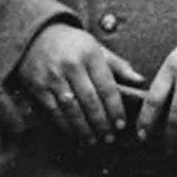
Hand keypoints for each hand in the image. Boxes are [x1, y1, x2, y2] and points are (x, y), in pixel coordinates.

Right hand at [16, 21, 143, 144]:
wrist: (36, 35)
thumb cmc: (73, 44)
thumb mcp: (97, 48)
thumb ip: (118, 66)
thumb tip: (140, 81)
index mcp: (90, 55)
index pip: (107, 86)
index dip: (115, 108)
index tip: (121, 124)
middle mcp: (71, 66)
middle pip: (90, 100)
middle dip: (101, 122)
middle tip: (109, 137)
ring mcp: (53, 77)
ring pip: (71, 108)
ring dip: (83, 128)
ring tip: (94, 140)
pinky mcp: (38, 87)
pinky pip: (54, 111)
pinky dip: (65, 125)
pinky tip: (75, 134)